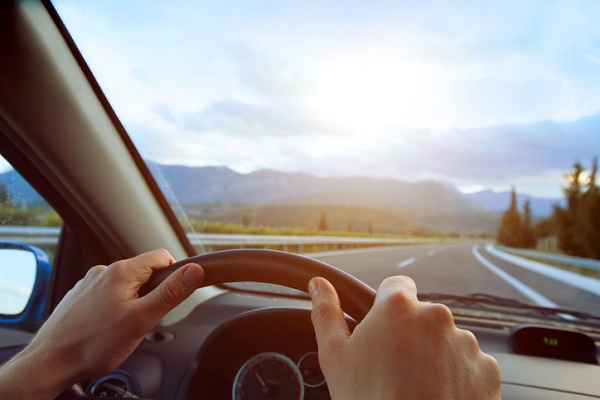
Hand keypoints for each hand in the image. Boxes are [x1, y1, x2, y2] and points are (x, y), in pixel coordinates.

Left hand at [0, 249, 203, 399]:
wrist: (49, 364)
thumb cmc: (92, 345)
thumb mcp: (142, 319)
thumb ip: (171, 293)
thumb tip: (194, 271)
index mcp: (120, 272)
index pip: (161, 256)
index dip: (173, 275)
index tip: (170, 297)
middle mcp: (103, 272)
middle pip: (143, 272)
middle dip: (151, 294)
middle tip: (143, 320)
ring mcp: (88, 284)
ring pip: (125, 286)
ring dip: (132, 302)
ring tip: (121, 328)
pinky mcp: (79, 298)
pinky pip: (106, 296)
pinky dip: (113, 308)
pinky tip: (105, 329)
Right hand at [309, 275, 501, 399]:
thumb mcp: (335, 356)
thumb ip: (326, 313)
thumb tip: (319, 285)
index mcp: (398, 306)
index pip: (396, 285)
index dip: (386, 307)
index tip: (383, 329)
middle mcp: (436, 316)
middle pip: (421, 316)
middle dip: (410, 335)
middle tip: (393, 368)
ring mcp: (465, 342)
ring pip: (446, 340)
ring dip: (434, 356)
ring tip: (417, 387)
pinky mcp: (486, 369)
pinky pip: (468, 365)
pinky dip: (457, 377)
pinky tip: (438, 396)